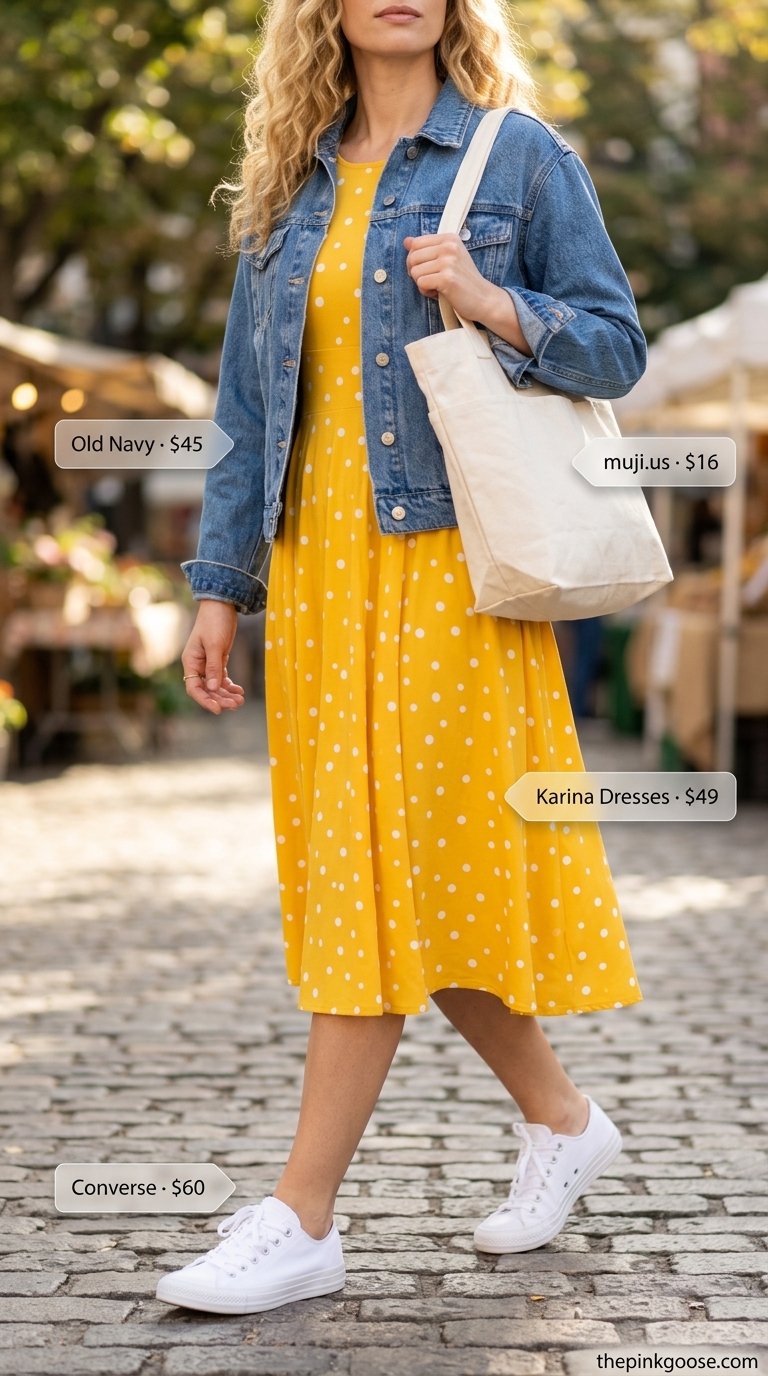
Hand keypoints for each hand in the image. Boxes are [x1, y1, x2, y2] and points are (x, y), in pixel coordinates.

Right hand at [181, 600, 244, 714]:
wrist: (222, 604)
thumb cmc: (215, 622)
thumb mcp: (215, 645)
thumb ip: (213, 667)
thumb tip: (211, 688)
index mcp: (191, 661)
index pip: (194, 688)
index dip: (205, 700)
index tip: (218, 709)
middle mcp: (197, 665)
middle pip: (206, 689)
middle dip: (220, 699)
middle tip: (237, 704)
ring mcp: (208, 663)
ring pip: (215, 685)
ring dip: (227, 694)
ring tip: (241, 700)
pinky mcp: (218, 659)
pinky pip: (222, 678)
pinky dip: (230, 686)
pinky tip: (239, 690)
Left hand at [404, 233, 531, 355]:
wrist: (483, 298)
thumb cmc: (463, 280)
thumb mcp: (448, 258)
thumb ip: (428, 248)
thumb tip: (406, 241)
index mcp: (449, 238)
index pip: (415, 243)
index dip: (415, 259)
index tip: (427, 269)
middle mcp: (449, 246)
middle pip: (412, 257)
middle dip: (416, 273)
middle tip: (431, 280)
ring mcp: (448, 262)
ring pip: (414, 272)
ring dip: (422, 284)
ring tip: (437, 287)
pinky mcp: (446, 278)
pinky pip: (421, 283)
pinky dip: (426, 292)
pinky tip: (439, 293)